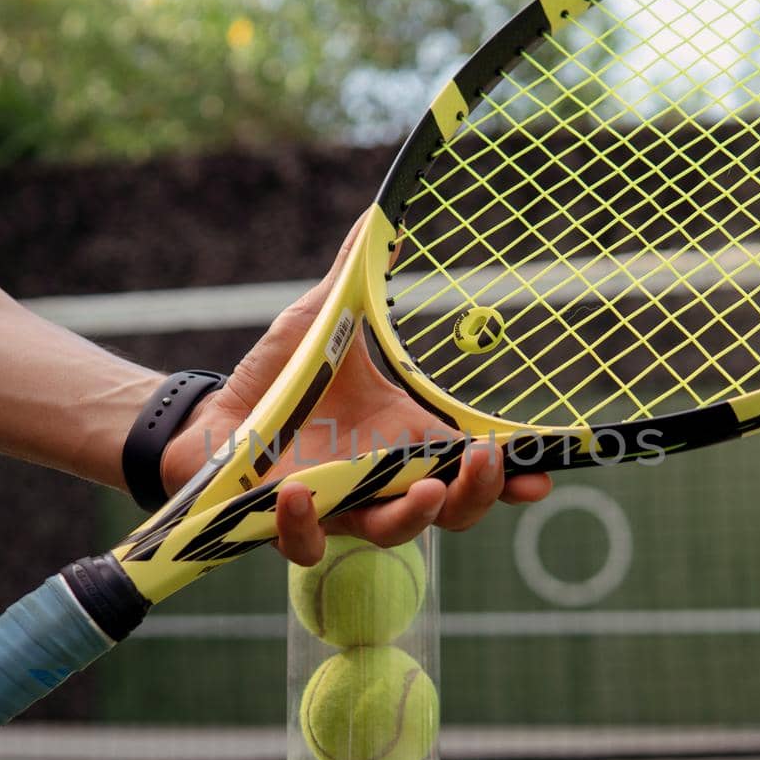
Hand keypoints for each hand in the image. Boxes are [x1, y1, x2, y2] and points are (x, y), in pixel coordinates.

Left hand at [162, 213, 551, 564]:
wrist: (215, 416)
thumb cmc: (280, 378)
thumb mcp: (323, 323)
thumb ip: (354, 279)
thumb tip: (380, 218)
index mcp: (403, 439)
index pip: (469, 465)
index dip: (509, 474)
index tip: (544, 471)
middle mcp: (382, 481)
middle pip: (451, 509)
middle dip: (479, 493)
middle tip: (491, 463)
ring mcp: (339, 506)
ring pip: (393, 533)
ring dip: (416, 516)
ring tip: (429, 487)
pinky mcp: (289, 524)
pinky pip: (307, 542)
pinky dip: (306, 525)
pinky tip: (300, 492)